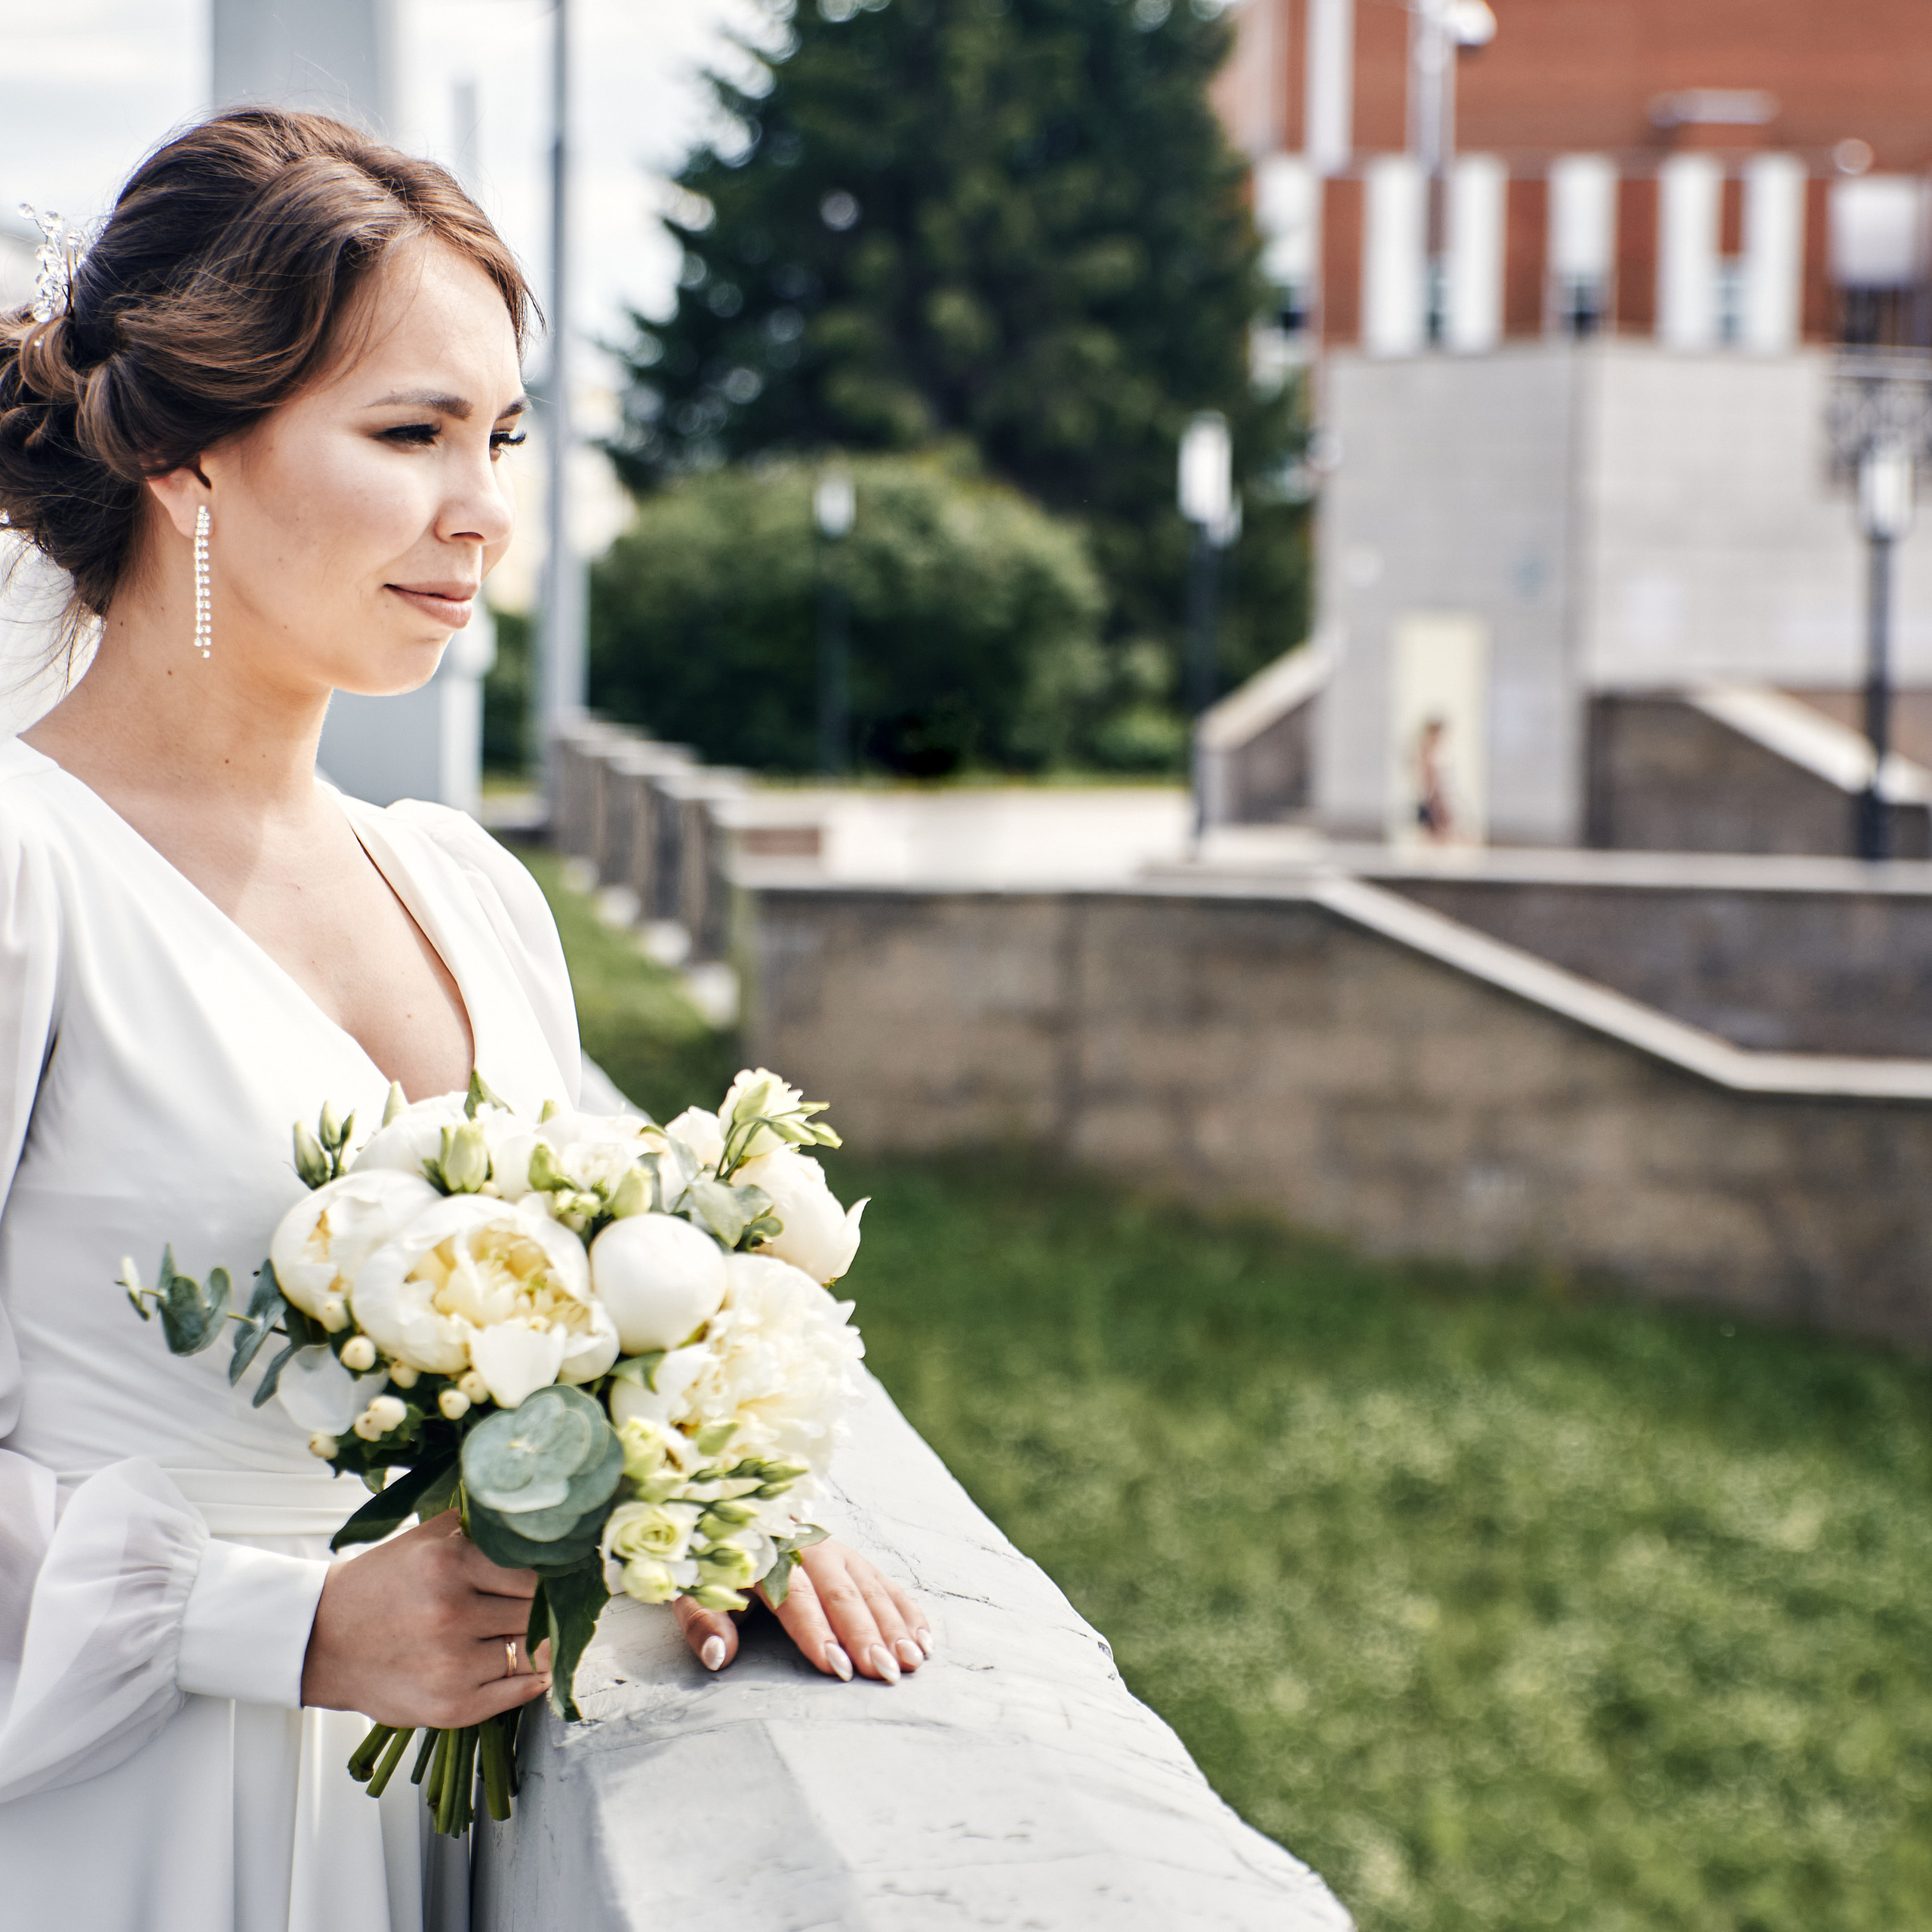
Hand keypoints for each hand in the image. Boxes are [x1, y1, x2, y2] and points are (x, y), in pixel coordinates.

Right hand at [301, 1509, 553, 1726]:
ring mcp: (452, 1666)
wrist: (322, 1641)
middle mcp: (451, 1615)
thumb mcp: (424, 1539)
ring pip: (532, 1651)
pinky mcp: (451, 1707)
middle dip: (545, 1609)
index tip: (556, 1579)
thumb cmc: (379, 1586)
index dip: (549, 1577)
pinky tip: (530, 1665)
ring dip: (539, 1643)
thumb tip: (533, 1525)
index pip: (533, 1572)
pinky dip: (533, 1678)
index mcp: (448, 1564)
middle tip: (550, 1607)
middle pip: (536, 1611)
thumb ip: (478, 1527)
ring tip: (534, 1633)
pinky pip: (519, 1692)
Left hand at [672, 1537, 932, 1683]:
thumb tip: (719, 1657)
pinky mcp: (853, 1557)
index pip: (795, 1596)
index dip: (816, 1632)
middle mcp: (808, 1548)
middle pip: (841, 1593)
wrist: (729, 1511)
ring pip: (869, 1588)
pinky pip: (885, 1583)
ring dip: (893, 1625)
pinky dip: (906, 1610)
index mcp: (766, 1555)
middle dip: (866, 1635)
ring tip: (911, 1661)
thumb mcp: (695, 1589)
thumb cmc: (712, 1563)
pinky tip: (924, 1638)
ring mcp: (836, 1549)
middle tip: (886, 1672)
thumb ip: (705, 1622)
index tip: (838, 1667)